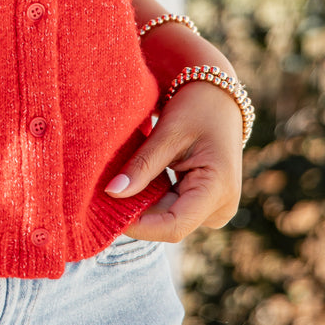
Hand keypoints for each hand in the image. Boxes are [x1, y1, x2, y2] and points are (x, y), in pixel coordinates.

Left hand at [105, 79, 243, 242]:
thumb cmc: (198, 108)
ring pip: (169, 218)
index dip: (139, 225)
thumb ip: (141, 166)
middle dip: (136, 212)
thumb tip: (112, 192)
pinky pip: (173, 208)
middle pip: (169, 223)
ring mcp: (215, 208)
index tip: (106, 212)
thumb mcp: (168, 134)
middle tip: (103, 194)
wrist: (219, 98)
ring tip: (117, 185)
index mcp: (218, 190)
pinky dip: (153, 198)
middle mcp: (221, 208)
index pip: (174, 226)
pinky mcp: (205, 203)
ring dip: (143, 205)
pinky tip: (134, 183)